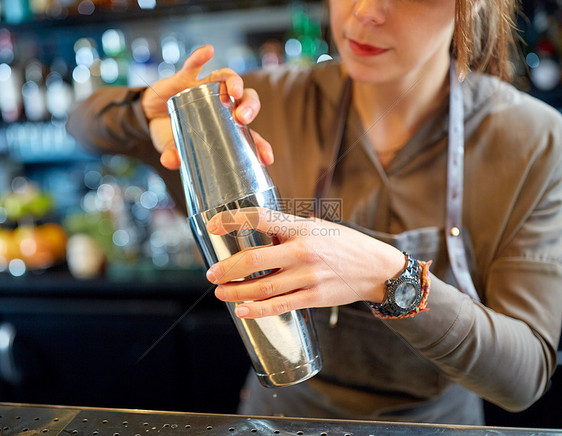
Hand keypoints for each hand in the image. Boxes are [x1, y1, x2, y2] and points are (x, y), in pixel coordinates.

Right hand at [141, 45, 273, 168]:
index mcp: (227, 125)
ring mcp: (206, 88)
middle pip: (246, 99)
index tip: (267, 158)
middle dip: (250, 106)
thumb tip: (171, 162)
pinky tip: (208, 51)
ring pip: (228, 79)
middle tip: (243, 118)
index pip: (250, 135)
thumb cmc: (172, 134)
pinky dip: (201, 57)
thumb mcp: (174, 148)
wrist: (150, 118)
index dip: (260, 145)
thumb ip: (175, 155)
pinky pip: (195, 64)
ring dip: (234, 82)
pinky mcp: (187, 77)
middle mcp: (222, 104)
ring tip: (233, 91)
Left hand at [205, 207, 404, 317]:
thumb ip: (289, 228)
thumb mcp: (318, 226)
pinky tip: (243, 310)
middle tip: (210, 273)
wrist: (376, 268)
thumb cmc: (344, 243)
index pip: (261, 219)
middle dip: (227, 268)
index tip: (213, 225)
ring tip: (221, 292)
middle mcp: (303, 251)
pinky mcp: (314, 297)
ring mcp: (308, 276)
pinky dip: (258, 310)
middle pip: (255, 260)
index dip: (233, 220)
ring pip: (263, 287)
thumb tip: (261, 229)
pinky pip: (280, 306)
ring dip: (237, 291)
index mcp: (301, 228)